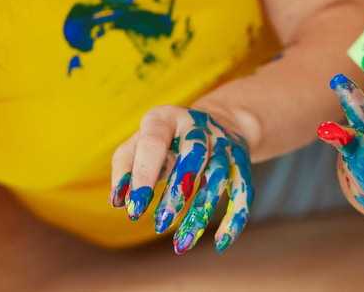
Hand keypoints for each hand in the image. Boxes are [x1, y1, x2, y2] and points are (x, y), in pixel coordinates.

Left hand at [109, 107, 252, 253]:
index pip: (153, 143)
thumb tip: (119, 201)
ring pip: (218, 175)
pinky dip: (235, 217)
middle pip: (193, 155)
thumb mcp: (137, 144)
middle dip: (177, 191)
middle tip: (160, 225)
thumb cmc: (164, 140)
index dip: (144, 175)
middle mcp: (198, 126)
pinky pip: (243, 189)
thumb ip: (125, 167)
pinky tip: (221, 243)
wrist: (218, 119)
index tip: (134, 211)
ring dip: (201, 210)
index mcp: (165, 119)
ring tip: (181, 244)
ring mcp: (223, 142)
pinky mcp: (241, 161)